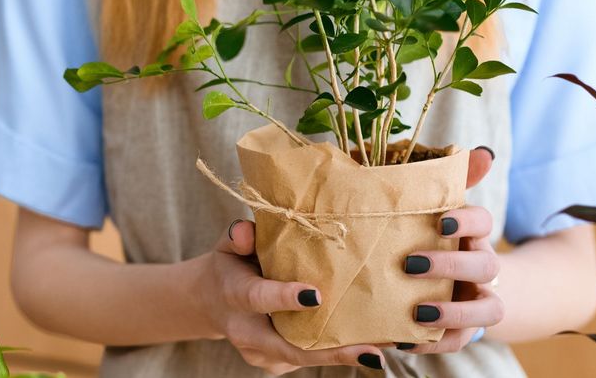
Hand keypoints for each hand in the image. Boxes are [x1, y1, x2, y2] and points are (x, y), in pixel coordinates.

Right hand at [192, 219, 388, 372]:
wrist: (211, 302)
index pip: (259, 298)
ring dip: (343, 355)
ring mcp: (262, 354)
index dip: (285, 298)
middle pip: (290, 346)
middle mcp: (247, 333)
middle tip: (371, 352)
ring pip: (304, 357)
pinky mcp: (276, 364)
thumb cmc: (230, 265)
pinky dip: (337, 354)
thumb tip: (248, 231)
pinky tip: (369, 345)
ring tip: (385, 348)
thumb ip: (239, 236)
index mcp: (235, 296)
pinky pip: (308, 359)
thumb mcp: (228, 245)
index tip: (317, 297)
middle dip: (331, 352)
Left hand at [399, 147, 504, 353]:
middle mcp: (482, 267)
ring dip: (454, 312)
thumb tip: (483, 152)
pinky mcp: (463, 330)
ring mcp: (477, 301)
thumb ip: (452, 179)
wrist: (455, 282)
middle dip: (452, 265)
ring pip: (487, 311)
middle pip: (484, 265)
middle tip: (411, 264)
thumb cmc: (432, 236)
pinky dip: (434, 343)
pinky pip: (457, 342)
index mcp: (473, 234)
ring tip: (418, 311)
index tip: (442, 221)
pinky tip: (404, 340)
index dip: (468, 220)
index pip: (484, 221)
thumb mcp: (437, 208)